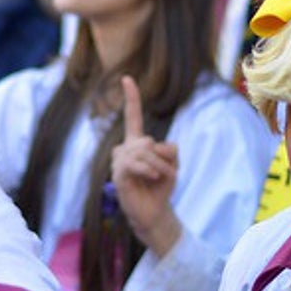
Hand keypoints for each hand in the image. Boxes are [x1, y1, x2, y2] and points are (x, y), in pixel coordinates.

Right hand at [111, 75, 180, 256]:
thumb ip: (168, 150)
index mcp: (136, 143)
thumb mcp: (173, 164)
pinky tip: (151, 178)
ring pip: (144, 151)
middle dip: (163, 158)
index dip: (131, 98)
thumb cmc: (161, 187)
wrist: (154, 212)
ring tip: (158, 179)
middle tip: (166, 173)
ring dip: (159, 166)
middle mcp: (124, 149)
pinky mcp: (118, 175)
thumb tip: (152, 147)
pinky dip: (149, 171)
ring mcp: (119, 162)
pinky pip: (135, 164)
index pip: (133, 117)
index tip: (127, 78)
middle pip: (148, 140)